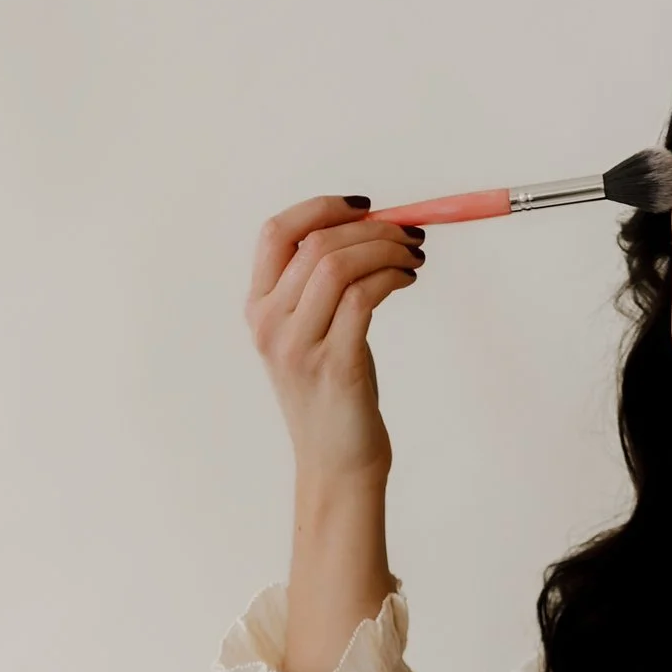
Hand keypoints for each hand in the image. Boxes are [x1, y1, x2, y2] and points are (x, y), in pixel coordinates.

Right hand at [245, 193, 425, 490]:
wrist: (335, 463)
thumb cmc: (332, 395)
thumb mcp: (312, 334)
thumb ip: (321, 287)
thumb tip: (370, 229)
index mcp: (258, 309)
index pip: (276, 233)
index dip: (321, 208)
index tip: (365, 208)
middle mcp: (270, 324)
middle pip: (317, 244)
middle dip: (372, 230)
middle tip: (408, 235)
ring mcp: (298, 346)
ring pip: (339, 265)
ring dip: (386, 250)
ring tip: (412, 257)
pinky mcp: (334, 364)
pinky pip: (362, 297)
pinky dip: (391, 277)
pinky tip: (406, 280)